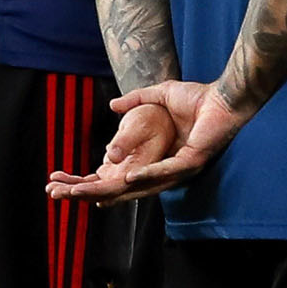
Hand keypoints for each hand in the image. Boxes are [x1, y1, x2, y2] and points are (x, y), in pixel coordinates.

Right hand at [47, 81, 237, 200]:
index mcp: (155, 161)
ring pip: (139, 187)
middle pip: (120, 190)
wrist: (226, 95)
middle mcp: (165, 172)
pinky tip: (127, 178)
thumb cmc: (199, 97)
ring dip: (111, 188)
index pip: (114, 179)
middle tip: (60, 193)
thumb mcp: (160, 96)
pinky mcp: (192, 162)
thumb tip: (112, 106)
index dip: (88, 181)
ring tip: (83, 191)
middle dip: (90, 192)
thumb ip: (136, 101)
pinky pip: (166, 172)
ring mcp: (179, 170)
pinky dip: (147, 176)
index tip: (60, 182)